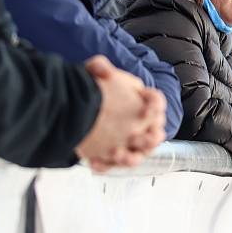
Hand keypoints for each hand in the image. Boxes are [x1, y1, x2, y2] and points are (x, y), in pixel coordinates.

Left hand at [76, 55, 164, 169]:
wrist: (74, 108)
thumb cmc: (94, 92)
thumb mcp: (94, 74)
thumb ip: (99, 67)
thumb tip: (103, 69)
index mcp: (141, 102)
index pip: (157, 102)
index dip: (155, 106)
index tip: (147, 108)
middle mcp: (140, 124)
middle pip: (155, 134)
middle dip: (150, 138)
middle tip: (137, 137)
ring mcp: (128, 142)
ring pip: (137, 155)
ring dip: (130, 157)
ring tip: (117, 154)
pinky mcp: (113, 155)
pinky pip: (113, 165)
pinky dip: (106, 165)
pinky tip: (94, 163)